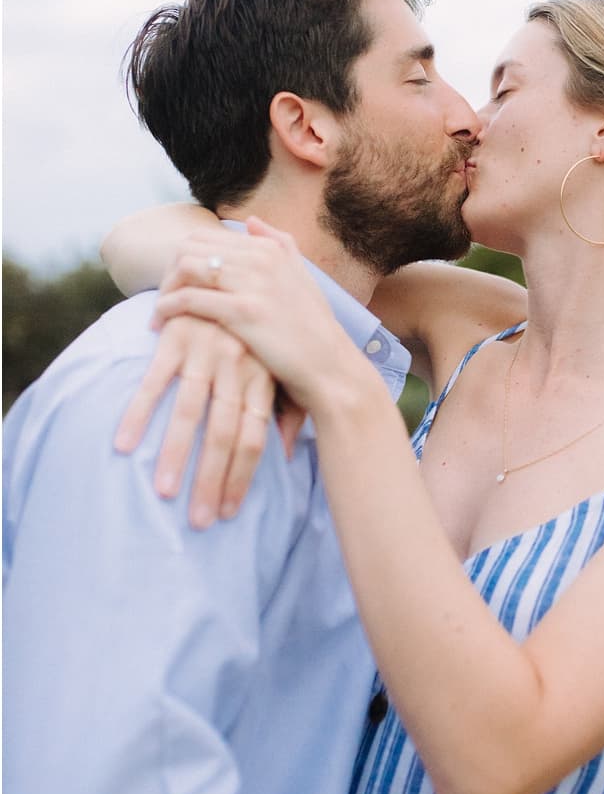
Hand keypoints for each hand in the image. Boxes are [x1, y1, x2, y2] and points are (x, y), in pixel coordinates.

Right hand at [112, 314, 305, 527]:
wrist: (225, 272)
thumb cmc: (253, 334)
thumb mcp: (277, 365)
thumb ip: (287, 409)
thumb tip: (289, 455)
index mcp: (263, 378)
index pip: (255, 438)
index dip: (242, 476)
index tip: (230, 512)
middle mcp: (237, 367)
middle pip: (225, 433)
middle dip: (211, 479)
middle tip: (200, 521)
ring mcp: (205, 351)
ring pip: (189, 413)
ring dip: (175, 456)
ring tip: (164, 494)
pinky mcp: (175, 337)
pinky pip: (154, 381)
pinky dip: (138, 414)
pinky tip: (124, 446)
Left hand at [148, 219, 361, 411]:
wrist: (328, 366)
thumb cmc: (312, 328)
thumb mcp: (302, 277)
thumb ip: (280, 244)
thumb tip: (251, 220)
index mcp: (271, 248)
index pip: (205, 236)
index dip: (182, 258)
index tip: (177, 283)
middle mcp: (262, 258)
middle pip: (189, 247)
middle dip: (168, 271)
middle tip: (165, 297)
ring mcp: (254, 283)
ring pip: (185, 267)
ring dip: (165, 288)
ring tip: (161, 312)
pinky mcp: (244, 311)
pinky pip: (189, 298)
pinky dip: (168, 308)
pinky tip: (162, 322)